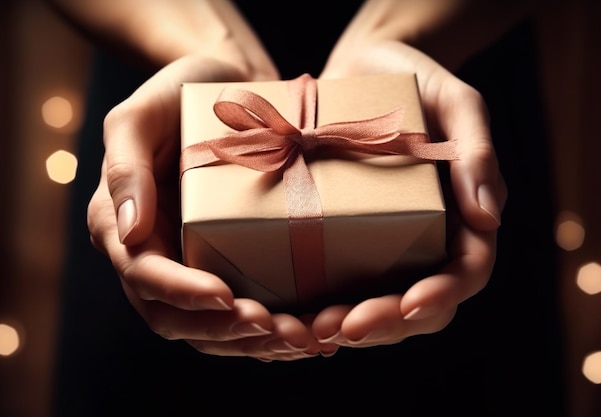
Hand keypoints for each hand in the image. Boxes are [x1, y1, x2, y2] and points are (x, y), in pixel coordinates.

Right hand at [87, 54, 327, 360]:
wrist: (226, 88)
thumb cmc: (179, 94)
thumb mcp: (140, 116)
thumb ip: (125, 168)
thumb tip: (126, 232)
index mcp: (122, 224)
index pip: (144, 275)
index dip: (182, 293)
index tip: (226, 297)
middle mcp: (153, 253)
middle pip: (177, 317)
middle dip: (225, 329)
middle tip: (276, 328)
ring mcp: (188, 262)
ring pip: (209, 328)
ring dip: (252, 342)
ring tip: (299, 340)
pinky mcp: (223, 263)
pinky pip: (237, 313)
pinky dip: (266, 332)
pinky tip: (301, 334)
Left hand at [311, 40, 506, 346]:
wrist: (359, 67)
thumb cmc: (415, 76)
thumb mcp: (454, 100)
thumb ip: (477, 150)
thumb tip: (488, 218)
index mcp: (463, 216)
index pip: (466, 271)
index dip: (441, 295)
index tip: (409, 305)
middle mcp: (427, 238)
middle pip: (419, 304)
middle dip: (385, 323)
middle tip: (341, 329)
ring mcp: (386, 241)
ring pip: (378, 303)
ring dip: (348, 324)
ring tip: (312, 329)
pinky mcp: (346, 234)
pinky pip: (339, 279)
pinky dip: (320, 302)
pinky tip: (294, 311)